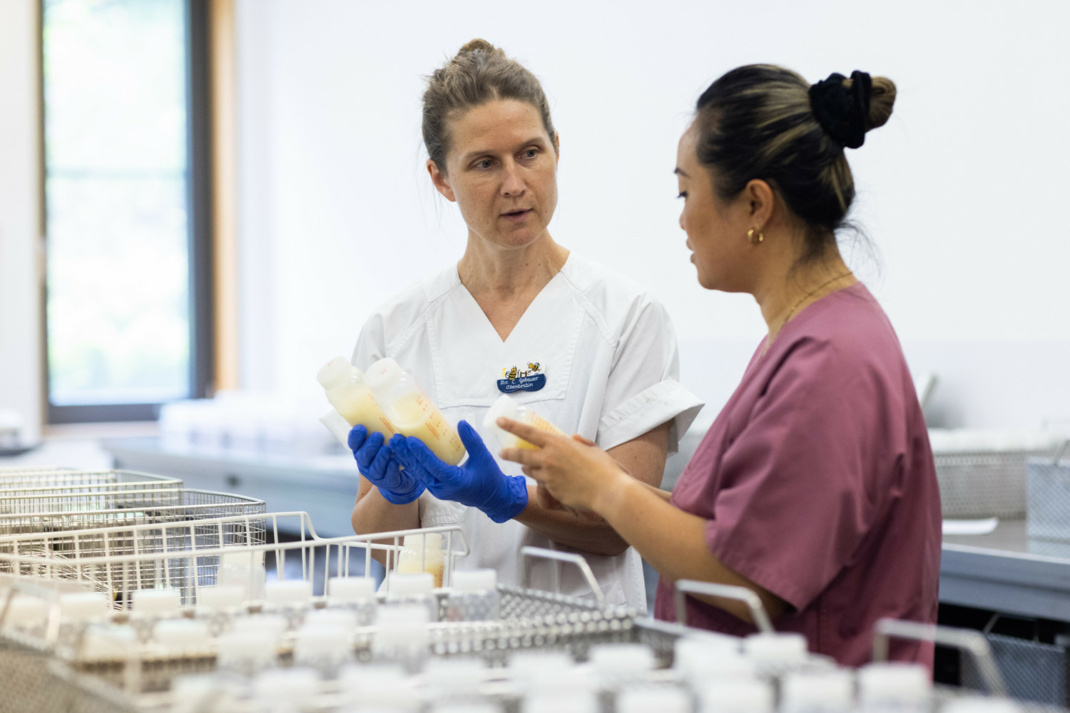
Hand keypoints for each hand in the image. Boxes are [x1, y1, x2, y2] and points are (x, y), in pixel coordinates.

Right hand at [348, 425, 423, 504]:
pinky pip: (389, 476)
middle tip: (379, 436)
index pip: (353, 444)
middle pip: (363, 456)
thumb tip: (386, 404)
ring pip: (375, 467)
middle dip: (370, 446)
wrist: (401, 476)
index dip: (355, 436)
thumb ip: (382, 427)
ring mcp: (376, 475)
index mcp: (362, 451)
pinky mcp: (389, 482)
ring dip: (380, 457)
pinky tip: (396, 461)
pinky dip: (392, 468)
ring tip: (387, 448)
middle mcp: (366, 463)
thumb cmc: (390, 452)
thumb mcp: (384, 440)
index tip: (362, 427)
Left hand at [390, 420, 527, 523]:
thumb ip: (472, 441)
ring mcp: (438, 489)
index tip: (409, 440)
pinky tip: (404, 452)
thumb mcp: (484, 458)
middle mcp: (442, 488)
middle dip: (407, 453)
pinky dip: (412, 463)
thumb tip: (461, 423)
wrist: (492, 498)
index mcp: (454, 482)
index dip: (421, 453)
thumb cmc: (490, 479)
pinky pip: (421, 474)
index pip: (433, 466)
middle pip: (420, 470)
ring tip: (395, 443)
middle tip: (396, 438)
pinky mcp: (436, 487)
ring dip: (406, 458)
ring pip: (418, 473)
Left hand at [497, 418, 625, 512]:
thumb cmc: (604, 469)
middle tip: (502, 452)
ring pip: (530, 471)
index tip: (500, 422)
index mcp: (558, 443)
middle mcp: (549, 458)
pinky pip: (542, 484)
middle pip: (521, 455)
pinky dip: (544, 481)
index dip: (512, 426)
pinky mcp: (551, 490)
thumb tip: (574, 439)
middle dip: (509, 453)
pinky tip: (553, 482)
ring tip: (532, 468)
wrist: (607, 491)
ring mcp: (548, 476)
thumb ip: (580, 443)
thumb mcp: (593, 449)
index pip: (528, 432)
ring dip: (529, 468)